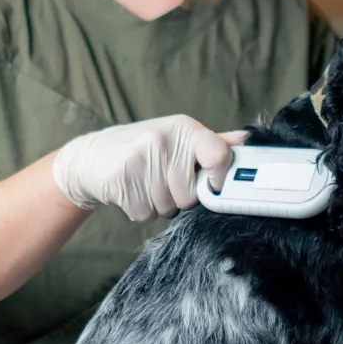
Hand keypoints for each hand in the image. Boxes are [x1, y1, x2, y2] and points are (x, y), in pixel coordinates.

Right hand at [52, 114, 247, 221]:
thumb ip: (214, 143)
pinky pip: (145, 214)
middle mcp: (163, 140)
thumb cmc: (144, 148)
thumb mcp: (178, 138)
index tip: (213, 186)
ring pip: (167, 208)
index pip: (219, 154)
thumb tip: (250, 141)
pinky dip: (140, 211)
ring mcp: (140, 159)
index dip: (220, 178)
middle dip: (179, 197)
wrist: (92, 156)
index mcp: (184, 129)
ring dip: (158, 205)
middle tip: (163, 181)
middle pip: (190, 195)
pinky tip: (132, 192)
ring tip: (145, 185)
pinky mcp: (120, 180)